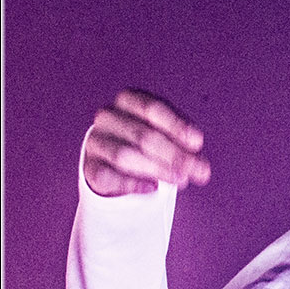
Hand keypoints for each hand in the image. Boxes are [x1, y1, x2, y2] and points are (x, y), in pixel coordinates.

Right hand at [83, 89, 210, 196]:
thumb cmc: (150, 142)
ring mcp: (96, 141)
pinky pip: (108, 176)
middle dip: (174, 155)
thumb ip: (184, 145)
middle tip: (199, 171)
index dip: (175, 125)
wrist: (116, 162)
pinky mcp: (90, 167)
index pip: (151, 108)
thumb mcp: (168, 135)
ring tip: (182, 180)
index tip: (197, 143)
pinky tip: (153, 188)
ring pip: (124, 155)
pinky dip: (132, 183)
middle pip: (142, 135)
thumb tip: (200, 165)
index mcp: (128, 100)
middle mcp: (108, 117)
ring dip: (157, 169)